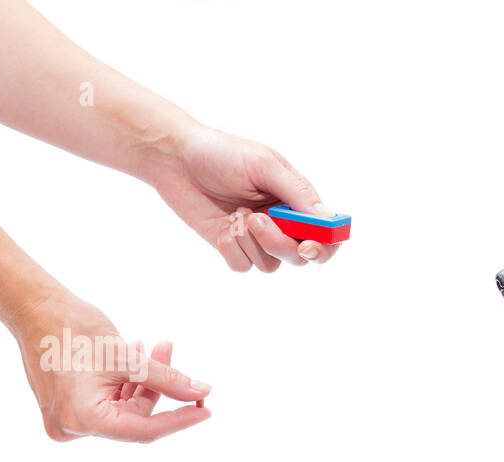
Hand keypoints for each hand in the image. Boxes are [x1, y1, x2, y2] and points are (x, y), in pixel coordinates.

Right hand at [14, 293, 210, 442]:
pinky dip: (124, 384)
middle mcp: (72, 428)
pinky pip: (106, 404)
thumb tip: (202, 392)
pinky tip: (134, 355)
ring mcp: (67, 421)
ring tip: (152, 346)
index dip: (180, 419)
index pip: (145, 430)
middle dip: (158, 387)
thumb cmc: (74, 328)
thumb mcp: (129, 357)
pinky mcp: (66, 410)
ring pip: (123, 410)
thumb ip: (168, 379)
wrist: (31, 307)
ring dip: (142, 382)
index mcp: (84, 420)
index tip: (206, 408)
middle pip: (134, 418)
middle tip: (170, 350)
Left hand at [151, 125, 338, 271]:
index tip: (309, 246)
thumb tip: (328, 220)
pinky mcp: (233, 247)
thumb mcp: (264, 166)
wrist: (176, 158)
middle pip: (300, 256)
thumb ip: (298, 194)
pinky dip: (232, 250)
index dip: (326, 246)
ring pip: (271, 264)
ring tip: (235, 214)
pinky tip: (222, 226)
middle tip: (257, 221)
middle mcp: (282, 223)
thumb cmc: (223, 154)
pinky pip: (244, 266)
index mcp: (296, 201)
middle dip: (280, 244)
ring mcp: (257, 238)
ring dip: (251, 243)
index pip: (327, 234)